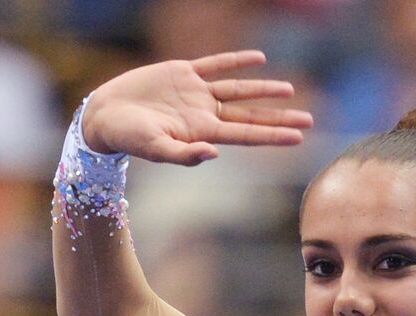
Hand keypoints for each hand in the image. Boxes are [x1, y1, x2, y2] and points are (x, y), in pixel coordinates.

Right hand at [83, 49, 312, 164]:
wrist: (106, 115)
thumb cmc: (129, 138)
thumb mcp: (156, 149)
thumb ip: (184, 155)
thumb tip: (214, 154)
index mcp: (203, 133)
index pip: (247, 135)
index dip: (274, 135)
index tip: (300, 137)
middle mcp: (204, 114)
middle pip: (250, 117)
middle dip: (279, 119)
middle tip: (309, 121)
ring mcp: (195, 93)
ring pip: (237, 90)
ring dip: (263, 90)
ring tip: (289, 90)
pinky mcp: (182, 73)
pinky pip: (215, 65)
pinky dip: (235, 61)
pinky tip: (258, 59)